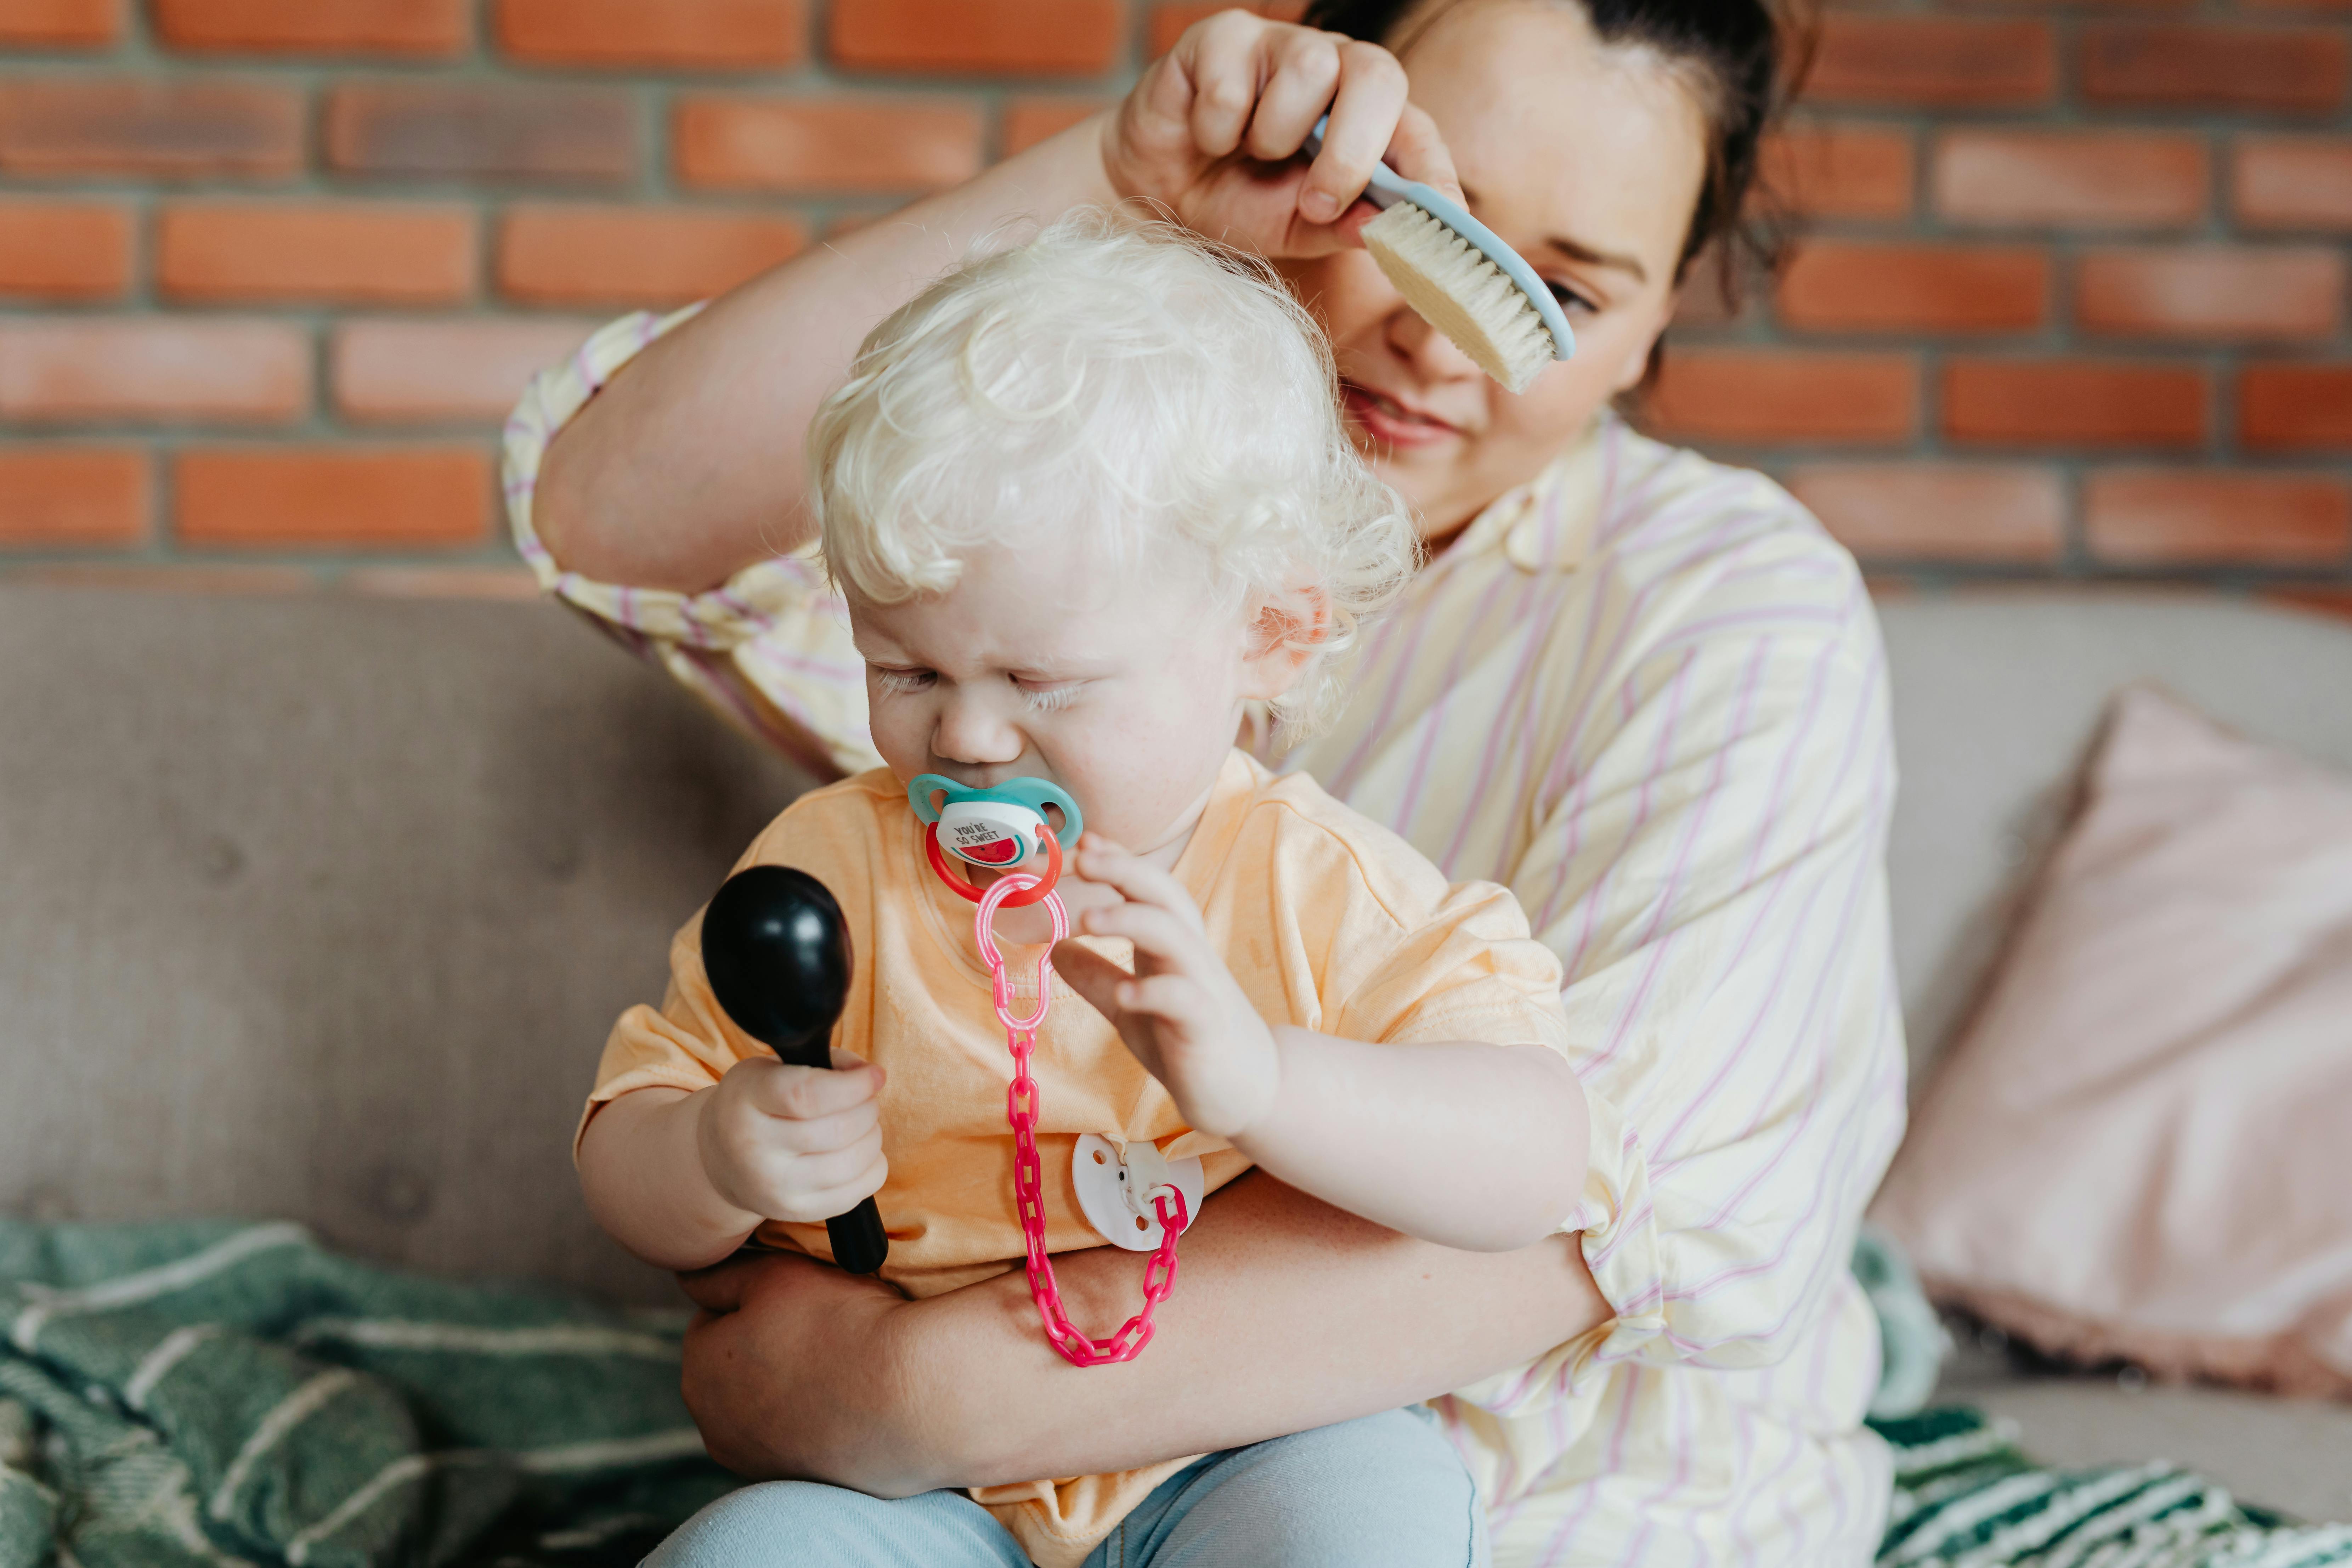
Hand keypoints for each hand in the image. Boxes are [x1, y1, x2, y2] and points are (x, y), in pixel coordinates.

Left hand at [677, 1249, 925, 1485]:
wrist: (914, 1398)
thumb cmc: (843, 1326)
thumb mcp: (775, 1274)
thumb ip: (721, 1273)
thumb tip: (689, 1276)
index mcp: (698, 1370)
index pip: (713, 1316)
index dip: (757, 1296)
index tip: (798, 1295)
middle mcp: (713, 1427)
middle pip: (737, 1363)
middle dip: (769, 1343)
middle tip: (823, 1323)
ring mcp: (756, 1461)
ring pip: (767, 1401)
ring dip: (793, 1381)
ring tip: (842, 1362)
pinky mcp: (797, 1481)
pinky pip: (798, 1433)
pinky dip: (818, 1415)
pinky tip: (852, 1398)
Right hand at [695, 1047, 887, 1225]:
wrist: (722, 1158)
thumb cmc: (758, 1104)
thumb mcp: (773, 1069)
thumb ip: (823, 1063)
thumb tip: (870, 1075)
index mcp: (747, 1099)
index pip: (806, 1095)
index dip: (853, 1085)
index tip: (874, 1075)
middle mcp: (754, 1147)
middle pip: (838, 1130)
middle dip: (867, 1108)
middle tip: (865, 1099)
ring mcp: (774, 1186)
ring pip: (852, 1163)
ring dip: (872, 1137)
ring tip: (862, 1125)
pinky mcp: (795, 1212)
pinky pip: (857, 1192)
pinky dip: (872, 1168)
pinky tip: (858, 1152)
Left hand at [1051, 834, 1279, 1138]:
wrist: (1249, 1092)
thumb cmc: (1190, 1042)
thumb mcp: (1133, 1005)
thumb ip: (1097, 978)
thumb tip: (1055, 948)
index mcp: (1170, 946)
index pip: (1147, 890)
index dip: (1118, 862)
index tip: (1083, 842)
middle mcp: (1189, 956)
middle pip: (1165, 896)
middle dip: (1125, 870)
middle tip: (1082, 857)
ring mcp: (1202, 989)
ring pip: (1175, 937)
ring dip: (1132, 919)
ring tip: (1087, 918)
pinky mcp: (1207, 1027)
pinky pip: (1184, 998)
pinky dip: (1153, 991)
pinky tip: (1124, 995)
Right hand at [1102, 9, 1463, 260]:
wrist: (1158, 192)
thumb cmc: (1237, 200)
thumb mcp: (1297, 229)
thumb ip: (1344, 226)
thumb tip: (1387, 226)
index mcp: (1366, 119)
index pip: (1417, 132)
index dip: (1432, 172)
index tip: (1437, 220)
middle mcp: (1334, 71)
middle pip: (1378, 74)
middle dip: (1354, 148)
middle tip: (1319, 202)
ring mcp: (1280, 46)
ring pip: (1310, 67)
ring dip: (1276, 134)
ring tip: (1249, 155)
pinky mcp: (1224, 37)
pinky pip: (1234, 83)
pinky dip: (1217, 130)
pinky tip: (1207, 138)